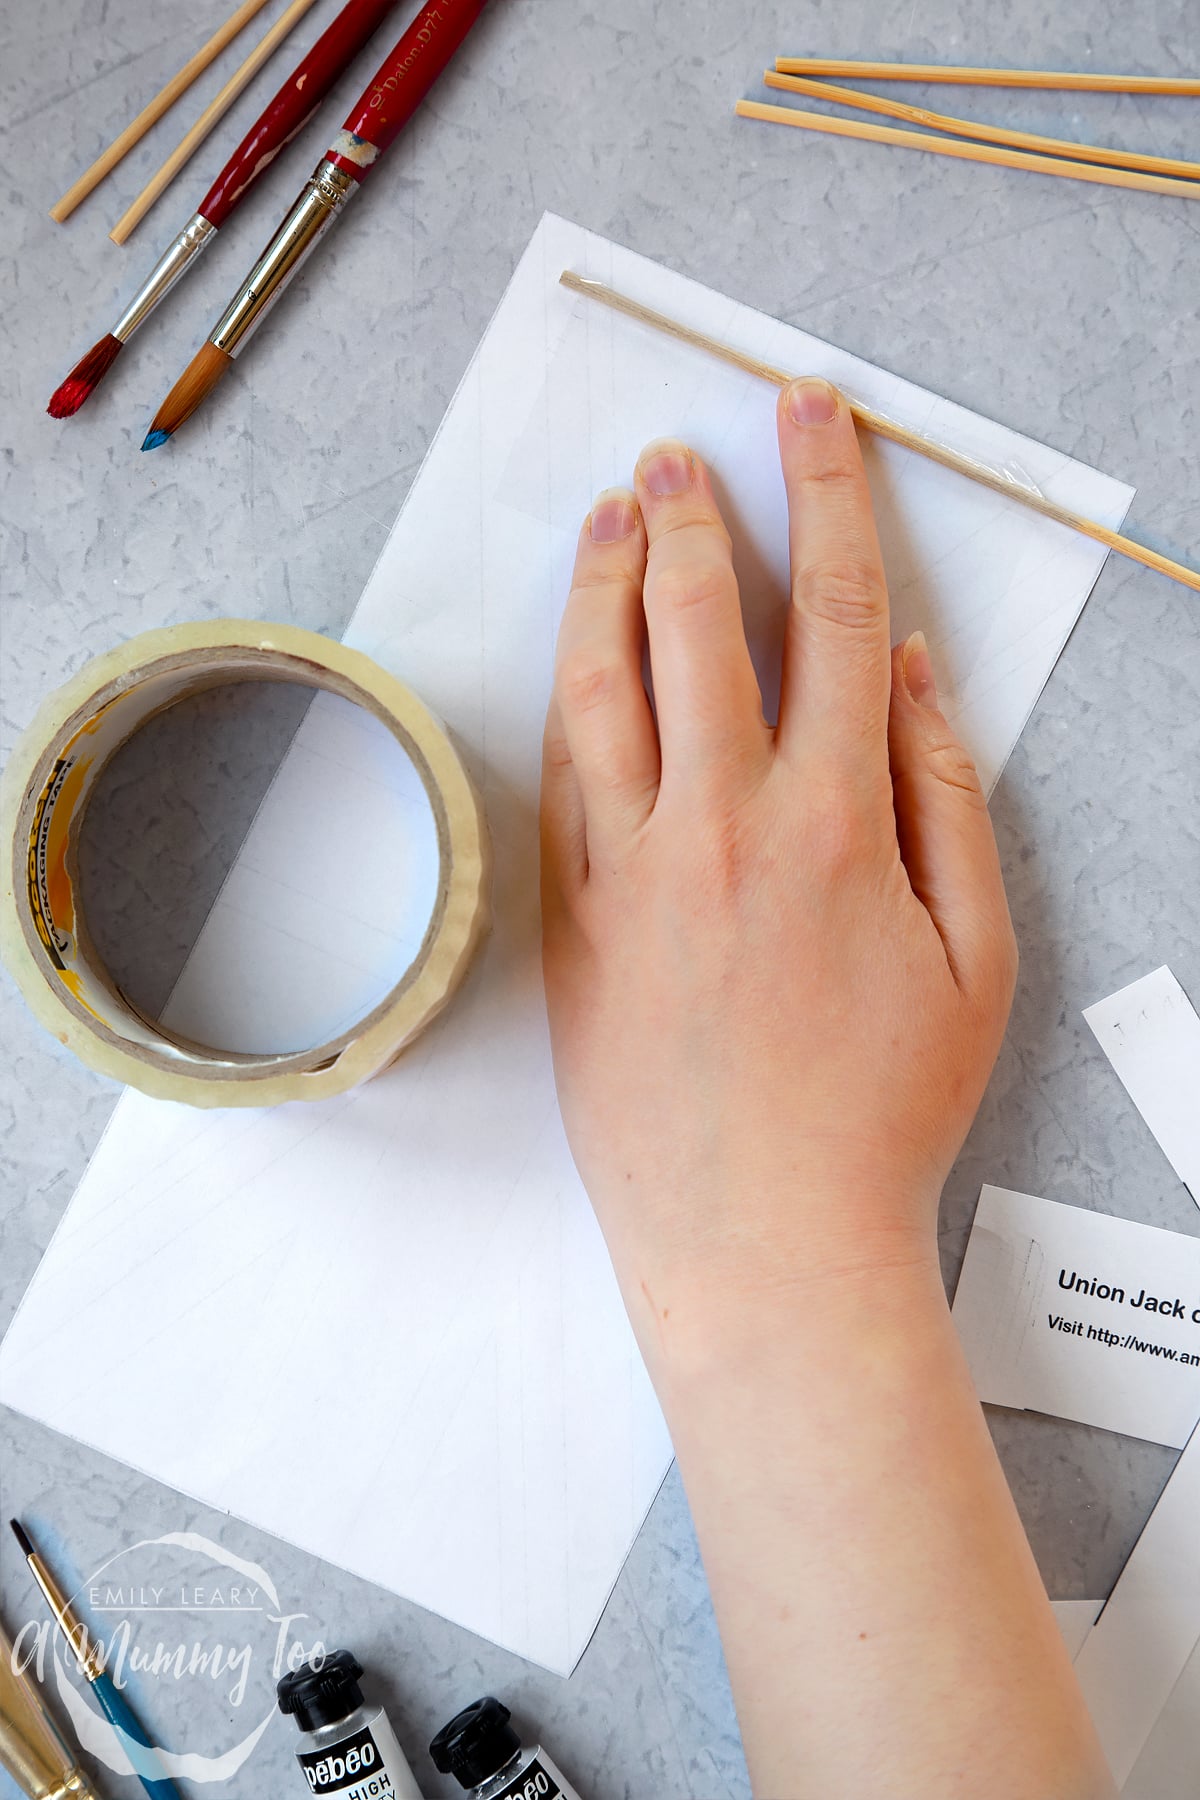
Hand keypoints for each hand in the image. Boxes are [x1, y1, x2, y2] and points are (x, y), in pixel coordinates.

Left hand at [540, 378, 1016, 1358]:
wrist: (763, 1242)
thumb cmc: (884, 1113)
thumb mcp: (975, 959)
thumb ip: (948, 800)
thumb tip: (914, 675)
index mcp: (833, 827)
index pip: (831, 614)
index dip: (825, 495)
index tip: (807, 419)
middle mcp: (719, 829)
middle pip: (698, 624)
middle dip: (690, 516)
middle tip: (673, 452)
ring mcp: (627, 875)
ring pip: (600, 688)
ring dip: (602, 586)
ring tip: (606, 519)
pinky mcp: (567, 924)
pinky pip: (557, 784)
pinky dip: (568, 703)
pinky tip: (576, 662)